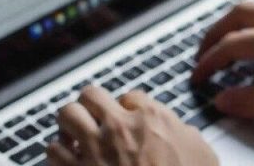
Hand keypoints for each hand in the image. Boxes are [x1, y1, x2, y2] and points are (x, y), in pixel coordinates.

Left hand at [48, 86, 217, 165]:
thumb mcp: (201, 154)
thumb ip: (186, 135)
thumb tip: (180, 130)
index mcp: (151, 119)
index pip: (130, 95)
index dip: (128, 106)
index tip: (128, 116)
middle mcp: (119, 128)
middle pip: (91, 95)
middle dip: (91, 105)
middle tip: (94, 115)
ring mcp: (94, 150)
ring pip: (66, 115)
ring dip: (70, 124)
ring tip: (74, 132)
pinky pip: (52, 150)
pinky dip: (57, 152)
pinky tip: (66, 157)